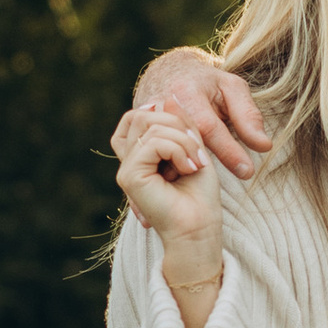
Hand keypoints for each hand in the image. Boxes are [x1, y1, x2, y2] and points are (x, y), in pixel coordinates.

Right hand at [113, 99, 224, 284]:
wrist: (200, 228)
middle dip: (177, 123)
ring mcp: (126, 167)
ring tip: (195, 163)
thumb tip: (166, 98)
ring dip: (182, 139)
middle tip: (197, 152)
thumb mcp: (194, 149)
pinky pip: (152, 141)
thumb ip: (180, 125)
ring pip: (148, 124)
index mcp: (140, 154)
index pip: (139, 115)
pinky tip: (188, 169)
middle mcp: (129, 159)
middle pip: (142, 113)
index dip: (166, 114)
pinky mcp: (128, 175)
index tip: (192, 137)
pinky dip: (178, 149)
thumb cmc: (201, 196)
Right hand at [130, 43, 270, 178]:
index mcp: (187, 91)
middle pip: (178, 139)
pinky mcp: (130, 133)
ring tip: (187, 177)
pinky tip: (158, 200)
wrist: (168, 74)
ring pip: (153, 148)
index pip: (209, 126)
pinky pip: (139, 157)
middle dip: (195, 161)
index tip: (247, 172)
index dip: (228, 151)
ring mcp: (140, 120)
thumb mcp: (232, 90)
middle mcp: (159, 104)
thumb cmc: (206, 86)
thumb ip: (248, 116)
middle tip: (208, 178)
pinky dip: (154, 172)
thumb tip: (263, 146)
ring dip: (170, 167)